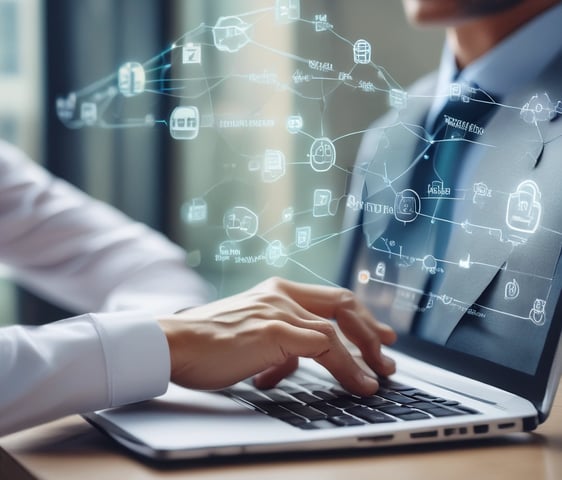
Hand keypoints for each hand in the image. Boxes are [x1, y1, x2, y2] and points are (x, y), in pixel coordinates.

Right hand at [157, 277, 395, 395]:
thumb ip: (275, 344)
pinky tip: (359, 384)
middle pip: (342, 304)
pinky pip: (324, 348)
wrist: (173, 343)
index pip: (329, 298)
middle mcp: (281, 294)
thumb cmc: (207, 343)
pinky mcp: (272, 330)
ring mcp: (278, 310)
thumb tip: (287, 366)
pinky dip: (347, 367)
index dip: (358, 315)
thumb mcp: (249, 338)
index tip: (377, 334)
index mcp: (276, 291)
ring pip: (336, 329)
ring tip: (378, 377)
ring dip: (364, 355)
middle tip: (389, 351)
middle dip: (370, 330)